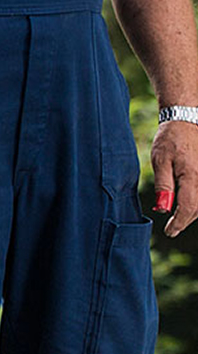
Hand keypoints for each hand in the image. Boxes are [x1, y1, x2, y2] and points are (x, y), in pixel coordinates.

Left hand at [151, 121, 197, 235]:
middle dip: (186, 219)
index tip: (170, 231)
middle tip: (172, 227)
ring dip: (194, 211)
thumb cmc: (170, 139)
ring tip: (179, 217)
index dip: (179, 222)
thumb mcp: (159, 161)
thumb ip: (163, 185)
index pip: (189, 208)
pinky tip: (189, 203)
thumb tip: (164, 208)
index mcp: (192, 176)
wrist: (186, 121)